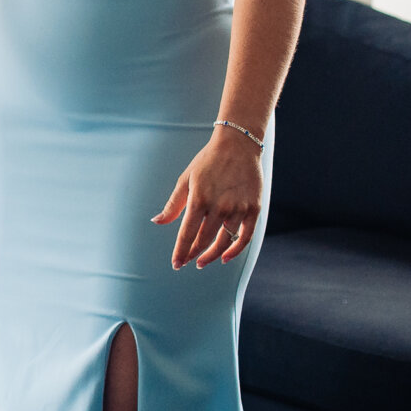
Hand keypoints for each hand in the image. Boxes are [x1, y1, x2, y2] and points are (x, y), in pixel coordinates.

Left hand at [152, 128, 264, 268]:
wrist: (238, 146)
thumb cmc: (207, 162)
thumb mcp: (186, 179)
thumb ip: (173, 204)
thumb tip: (157, 221)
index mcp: (199, 199)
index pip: (187, 233)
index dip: (181, 251)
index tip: (176, 264)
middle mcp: (219, 207)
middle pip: (204, 240)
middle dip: (194, 255)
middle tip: (187, 263)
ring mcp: (238, 209)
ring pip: (224, 242)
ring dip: (213, 255)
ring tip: (203, 262)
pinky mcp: (254, 210)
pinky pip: (245, 237)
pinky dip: (235, 250)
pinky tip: (225, 256)